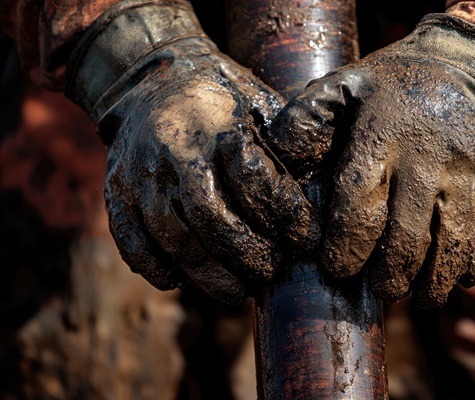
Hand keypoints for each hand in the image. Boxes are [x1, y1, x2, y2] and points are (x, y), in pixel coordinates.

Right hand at [66, 0, 317, 302]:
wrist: (151, 79)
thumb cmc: (220, 99)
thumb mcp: (258, 102)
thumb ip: (285, 144)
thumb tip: (319, 198)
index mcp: (216, 122)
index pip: (253, 179)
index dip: (284, 215)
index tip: (306, 240)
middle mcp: (173, 148)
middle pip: (209, 216)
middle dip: (246, 254)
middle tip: (270, 273)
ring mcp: (139, 171)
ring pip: (171, 236)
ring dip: (207, 274)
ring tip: (238, 291)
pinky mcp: (115, 189)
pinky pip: (130, 239)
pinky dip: (156, 267)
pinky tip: (181, 281)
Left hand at [269, 15, 474, 306]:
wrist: (472, 60)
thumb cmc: (395, 83)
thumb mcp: (344, 85)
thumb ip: (307, 121)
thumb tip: (279, 160)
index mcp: (380, 134)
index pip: (358, 204)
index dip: (346, 247)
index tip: (338, 270)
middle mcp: (426, 154)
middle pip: (406, 234)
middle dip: (391, 275)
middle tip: (383, 293)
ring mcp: (469, 167)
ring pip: (451, 241)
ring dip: (435, 280)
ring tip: (422, 299)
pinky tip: (461, 278)